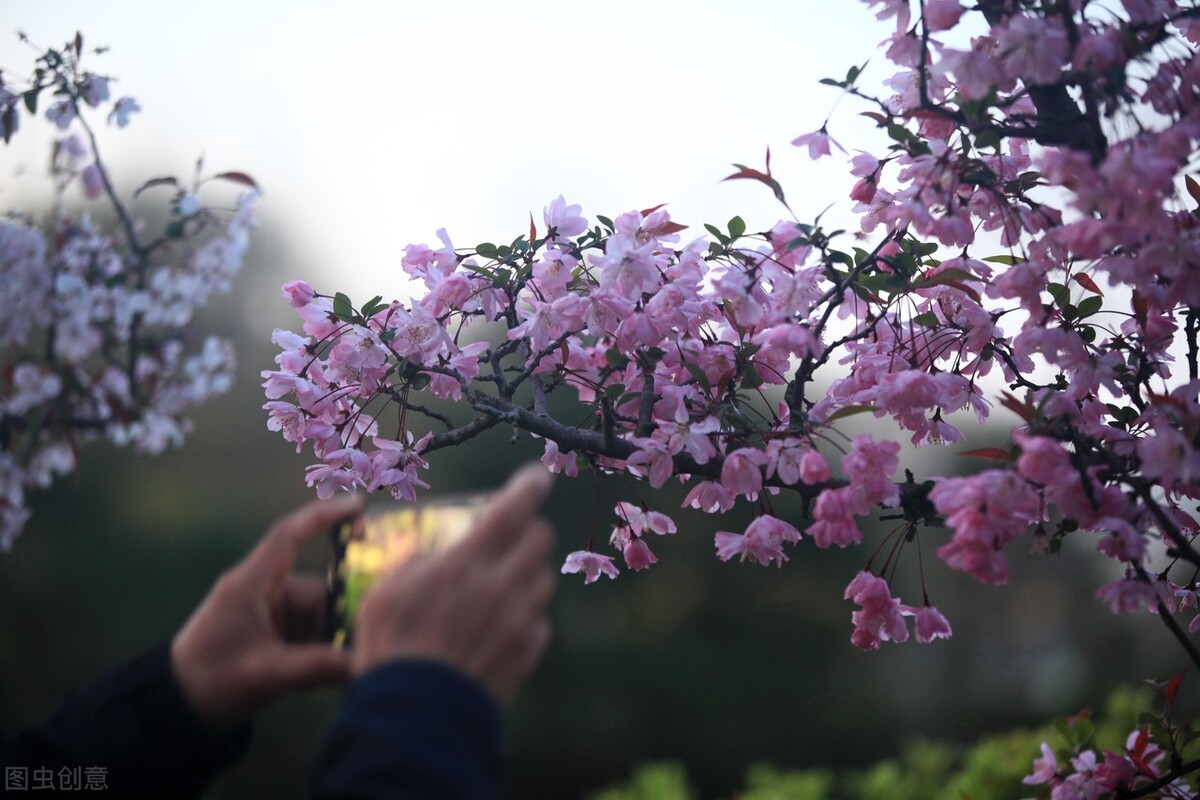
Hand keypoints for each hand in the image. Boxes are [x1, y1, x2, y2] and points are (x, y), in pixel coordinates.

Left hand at [170, 494, 362, 727]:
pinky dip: (311, 653)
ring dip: (322, 646)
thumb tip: (364, 663)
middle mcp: (261, 590)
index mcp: (252, 583)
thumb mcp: (267, 674)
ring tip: (314, 680)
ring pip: (315, 617)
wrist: (175, 708)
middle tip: (345, 656)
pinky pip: (304, 633)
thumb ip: (318, 666)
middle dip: (333, 624)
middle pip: (317, 592)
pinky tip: (307, 682)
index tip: (359, 505)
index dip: (324, 515)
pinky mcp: (267, 631)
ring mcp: (265, 611)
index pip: (290, 535)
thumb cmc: (212, 681)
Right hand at [352, 464, 556, 707]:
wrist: (417, 719)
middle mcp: (502, 586)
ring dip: (527, 575)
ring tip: (497, 589)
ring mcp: (521, 620)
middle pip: (541, 537)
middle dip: (527, 530)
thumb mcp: (384, 594)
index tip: (535, 477)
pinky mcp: (529, 652)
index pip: (513, 507)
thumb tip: (439, 555)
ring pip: (544, 578)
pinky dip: (525, 617)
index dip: (529, 485)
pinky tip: (498, 629)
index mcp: (465, 563)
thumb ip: (418, 564)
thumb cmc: (390, 651)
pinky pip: (540, 621)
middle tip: (507, 539)